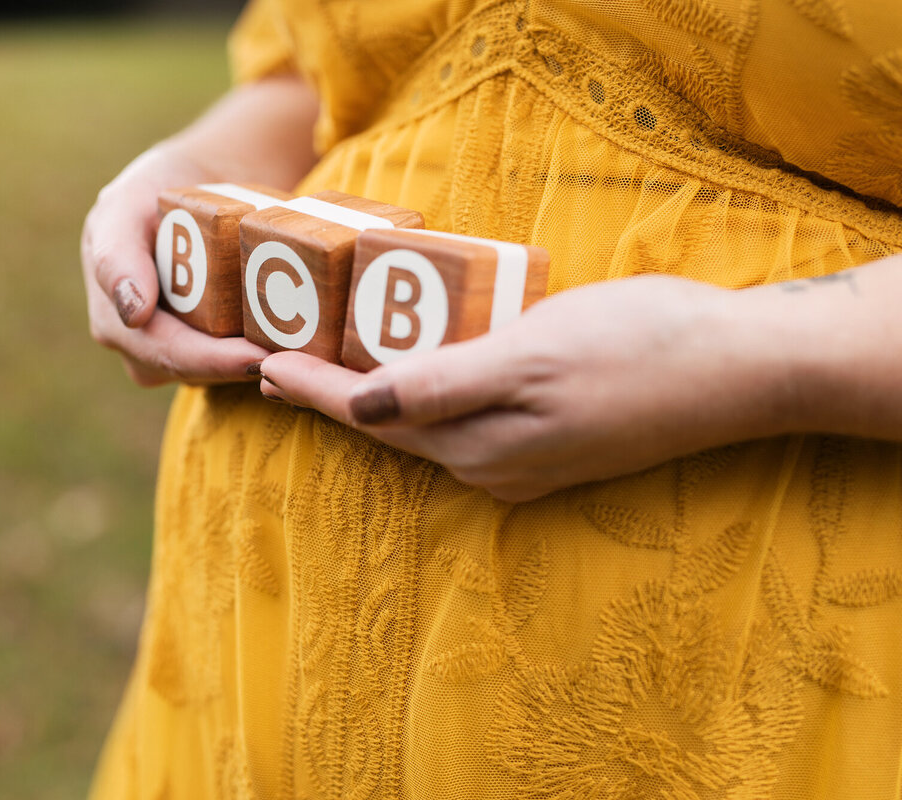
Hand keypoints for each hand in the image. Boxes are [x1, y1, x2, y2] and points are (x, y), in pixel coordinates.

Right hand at [81, 77, 317, 386]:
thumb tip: (133, 312)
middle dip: (242, 369)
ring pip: (216, 375)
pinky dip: (262, 354)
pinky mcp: (205, 350)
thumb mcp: (125, 205)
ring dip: (256, 367)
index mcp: (112, 319)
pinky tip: (296, 349)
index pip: (165, 353)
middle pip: (194, 372)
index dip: (211, 361)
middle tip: (293, 363)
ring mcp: (172, 354)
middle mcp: (139, 349)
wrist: (189, 186)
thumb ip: (116, 254)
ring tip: (300, 356)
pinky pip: (233, 363)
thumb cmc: (151, 190)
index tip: (258, 357)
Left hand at [258, 275, 793, 500]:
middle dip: (331, 398)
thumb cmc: (635, 347)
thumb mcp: (529, 355)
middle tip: (279, 365)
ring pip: (426, 428)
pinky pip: (465, 421)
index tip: (261, 365)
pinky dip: (426, 395)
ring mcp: (524, 458)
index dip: (313, 390)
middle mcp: (491, 463)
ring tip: (330, 365)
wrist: (738, 369)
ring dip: (375, 398)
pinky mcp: (552, 441)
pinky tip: (418, 371)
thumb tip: (364, 404)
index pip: (371, 415)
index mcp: (477, 445)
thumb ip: (443, 385)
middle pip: (390, 428)